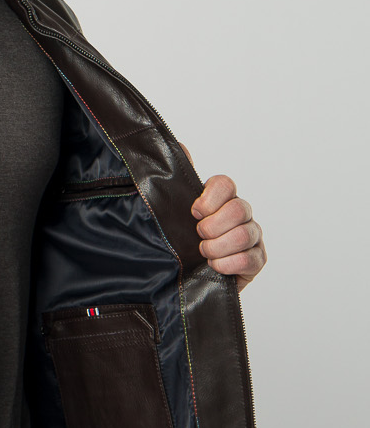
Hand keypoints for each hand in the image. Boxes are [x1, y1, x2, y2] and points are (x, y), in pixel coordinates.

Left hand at [178, 144, 266, 291]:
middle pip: (239, 208)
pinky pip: (250, 258)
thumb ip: (176, 181)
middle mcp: (240, 215)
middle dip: (213, 226)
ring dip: (218, 247)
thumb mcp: (171, 214)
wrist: (183, 280)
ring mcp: (251, 237)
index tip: (194, 211)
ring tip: (204, 254)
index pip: (225, 184)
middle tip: (198, 236)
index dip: (210, 198)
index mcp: (220, 200)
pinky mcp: (256, 260)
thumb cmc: (180, 244)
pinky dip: (228, 264)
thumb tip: (181, 147)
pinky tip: (215, 266)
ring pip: (244, 234)